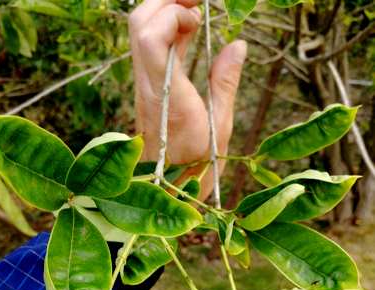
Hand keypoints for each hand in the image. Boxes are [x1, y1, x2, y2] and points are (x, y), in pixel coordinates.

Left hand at [129, 0, 246, 198]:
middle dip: (166, 0)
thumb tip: (237, 44)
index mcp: (169, 97)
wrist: (168, 183)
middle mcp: (148, 86)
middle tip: (197, 1)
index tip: (198, 18)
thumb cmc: (198, 162)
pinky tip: (189, 30)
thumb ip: (226, 83)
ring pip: (140, 30)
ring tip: (196, 11)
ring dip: (165, 10)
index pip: (150, 40)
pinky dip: (167, 29)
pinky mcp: (146, 86)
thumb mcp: (221, 126)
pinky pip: (149, 45)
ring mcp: (143, 84)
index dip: (170, 16)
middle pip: (138, 23)